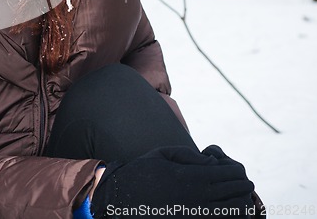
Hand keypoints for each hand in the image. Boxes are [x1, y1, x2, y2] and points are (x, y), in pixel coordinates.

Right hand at [91, 145, 254, 217]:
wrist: (124, 200)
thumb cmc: (143, 173)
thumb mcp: (163, 154)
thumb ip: (189, 155)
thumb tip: (211, 162)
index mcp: (191, 176)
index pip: (231, 173)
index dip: (237, 169)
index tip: (232, 169)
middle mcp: (198, 197)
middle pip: (238, 191)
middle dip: (242, 184)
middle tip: (238, 182)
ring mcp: (197, 215)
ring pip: (236, 212)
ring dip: (240, 203)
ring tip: (234, 197)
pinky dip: (229, 216)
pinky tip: (222, 210)